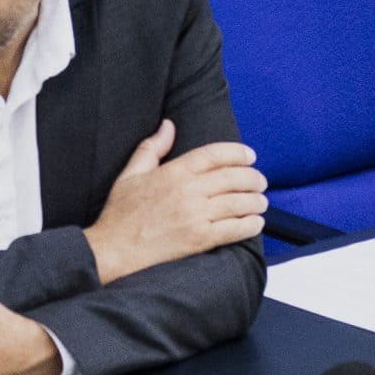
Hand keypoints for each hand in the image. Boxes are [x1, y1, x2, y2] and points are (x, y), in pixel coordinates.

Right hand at [82, 120, 267, 284]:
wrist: (112, 250)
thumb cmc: (120, 213)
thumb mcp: (131, 173)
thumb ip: (152, 147)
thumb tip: (168, 125)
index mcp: (174, 172)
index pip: (215, 155)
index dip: (237, 153)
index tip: (250, 156)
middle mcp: (188, 191)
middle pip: (233, 178)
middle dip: (253, 178)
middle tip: (260, 181)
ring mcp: (195, 216)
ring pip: (238, 203)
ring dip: (256, 201)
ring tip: (261, 201)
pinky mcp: (199, 240)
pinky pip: (233, 229)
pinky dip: (249, 225)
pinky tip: (255, 222)